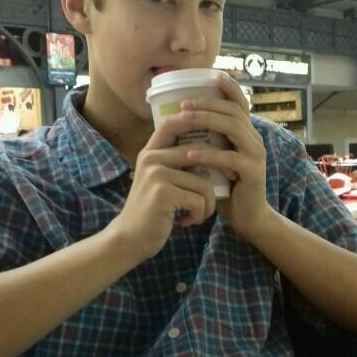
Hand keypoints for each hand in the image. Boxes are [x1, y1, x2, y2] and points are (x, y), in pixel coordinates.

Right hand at [104, 118, 216, 263]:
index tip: (215, 122)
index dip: (193, 117)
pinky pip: (199, 200)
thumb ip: (176, 164)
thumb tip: (212, 149)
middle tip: (227, 181)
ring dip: (207, 204)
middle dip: (220, 169)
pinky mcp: (163, 193)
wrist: (129, 239)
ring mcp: (156, 174)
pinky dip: (199, 215)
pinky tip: (186, 221)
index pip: (171, 124)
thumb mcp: (160, 181)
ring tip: (196, 214)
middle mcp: (152, 159)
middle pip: (199, 151)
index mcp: (151, 153)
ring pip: (204, 182)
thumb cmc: (152, 212)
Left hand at [179, 73, 272, 240]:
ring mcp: (256, 155)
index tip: (210, 74)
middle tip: (182, 104)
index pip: (239, 103)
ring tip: (184, 119)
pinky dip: (208, 154)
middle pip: (232, 111)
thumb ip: (205, 141)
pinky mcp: (253, 172)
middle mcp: (254, 139)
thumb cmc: (227, 188)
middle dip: (206, 103)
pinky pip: (229, 158)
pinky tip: (190, 153)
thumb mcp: (215, 160)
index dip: (228, 87)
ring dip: (207, 120)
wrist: (247, 217)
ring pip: (233, 128)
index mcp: (246, 133)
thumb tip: (177, 122)